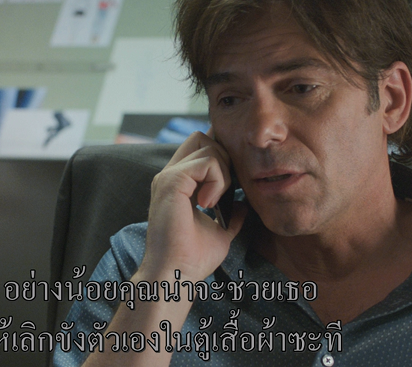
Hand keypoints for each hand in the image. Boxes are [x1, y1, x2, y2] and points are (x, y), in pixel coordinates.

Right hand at [139, 131, 246, 283]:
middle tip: (224, 191)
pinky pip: (207, 162)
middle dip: (223, 158)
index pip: (198, 148)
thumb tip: (244, 205)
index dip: (219, 157)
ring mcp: (168, 176)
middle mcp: (169, 175)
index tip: (228, 186)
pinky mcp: (171, 181)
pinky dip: (217, 181)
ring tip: (214, 202)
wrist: (177, 273)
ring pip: (207, 146)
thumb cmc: (193, 258)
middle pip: (202, 138)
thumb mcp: (220, 231)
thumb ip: (231, 215)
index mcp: (177, 184)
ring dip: (222, 172)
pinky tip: (209, 204)